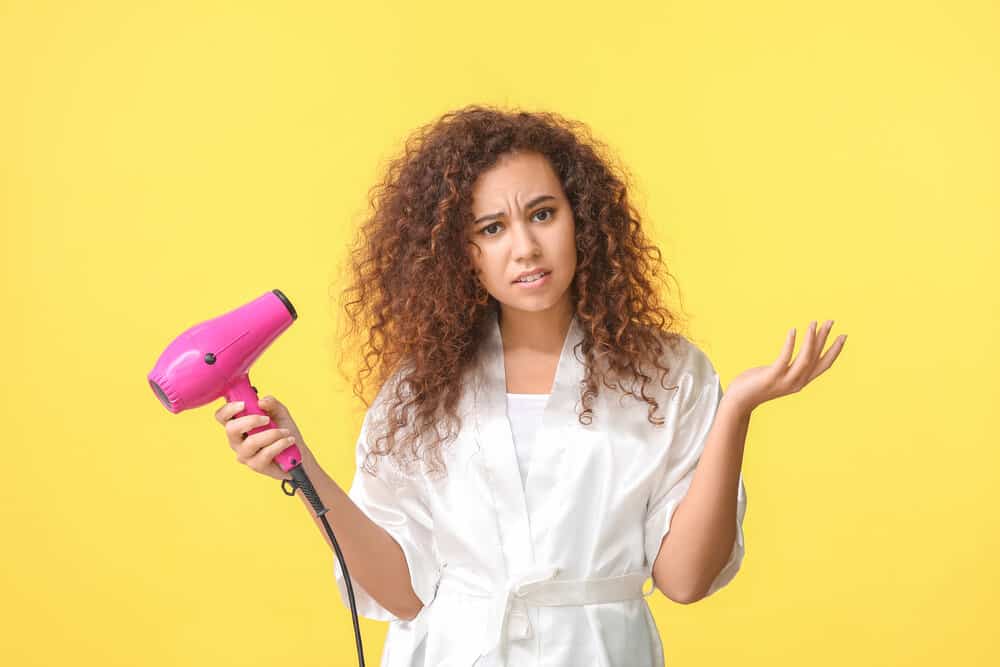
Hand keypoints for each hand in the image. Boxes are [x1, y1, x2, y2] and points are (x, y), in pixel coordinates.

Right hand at [214, 396, 314, 480]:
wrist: (297, 455)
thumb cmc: (283, 432)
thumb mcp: (280, 413)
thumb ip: (271, 404)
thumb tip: (261, 401)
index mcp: (238, 425)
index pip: (222, 417)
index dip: (228, 409)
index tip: (244, 404)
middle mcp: (237, 441)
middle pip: (231, 429)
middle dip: (251, 420)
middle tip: (267, 419)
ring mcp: (245, 455)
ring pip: (252, 442)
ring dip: (272, 434)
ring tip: (285, 432)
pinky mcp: (256, 465)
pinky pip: (266, 453)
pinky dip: (280, 444)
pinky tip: (289, 440)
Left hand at [724, 320, 846, 412]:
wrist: (739, 401)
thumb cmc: (755, 385)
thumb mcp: (776, 375)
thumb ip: (786, 368)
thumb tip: (790, 353)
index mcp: (800, 381)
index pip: (823, 365)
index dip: (835, 351)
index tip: (843, 336)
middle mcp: (797, 382)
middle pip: (816, 358)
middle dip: (825, 339)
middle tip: (830, 322)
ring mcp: (785, 381)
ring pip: (804, 358)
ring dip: (811, 340)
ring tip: (813, 323)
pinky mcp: (771, 377)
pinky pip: (785, 358)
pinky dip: (791, 344)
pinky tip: (793, 330)